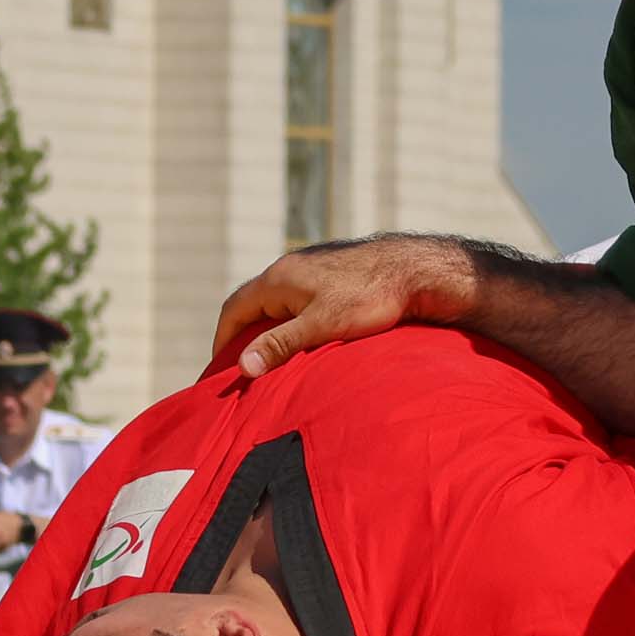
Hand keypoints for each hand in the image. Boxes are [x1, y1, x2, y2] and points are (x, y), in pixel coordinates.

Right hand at [210, 234, 476, 375]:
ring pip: (278, 301)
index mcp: (278, 279)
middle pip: (253, 303)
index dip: (223, 339)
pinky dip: (291, 319)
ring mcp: (312, 269)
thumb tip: (242, 366)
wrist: (414, 272)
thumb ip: (279, 345)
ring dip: (269, 327)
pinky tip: (304, 338)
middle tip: (242, 365)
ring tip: (270, 357)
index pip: (234, 308)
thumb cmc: (368, 300)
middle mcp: (290, 268)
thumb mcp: (319, 326)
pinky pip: (299, 299)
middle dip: (243, 334)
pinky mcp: (333, 274)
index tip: (220, 367)